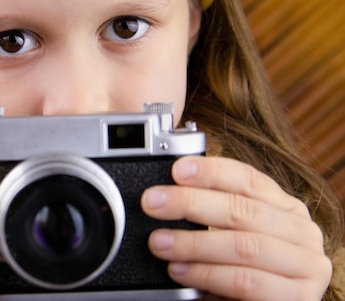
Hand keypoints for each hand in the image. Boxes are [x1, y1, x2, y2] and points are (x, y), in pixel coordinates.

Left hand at [141, 156, 331, 300]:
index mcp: (286, 207)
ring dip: (192, 243)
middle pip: (241, 210)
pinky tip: (179, 271)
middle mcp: (302, 232)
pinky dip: (206, 274)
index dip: (212, 172)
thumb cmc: (242, 270)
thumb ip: (212, 213)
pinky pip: (244, 281)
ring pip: (242, 246)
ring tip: (159, 242)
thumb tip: (167, 192)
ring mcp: (306, 266)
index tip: (177, 170)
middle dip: (190, 203)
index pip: (248, 179)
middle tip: (152, 203)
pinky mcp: (299, 298)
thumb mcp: (230, 235)